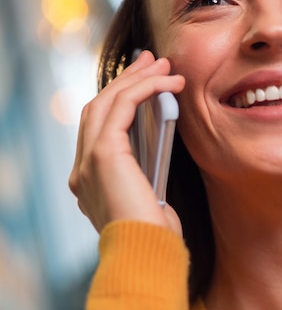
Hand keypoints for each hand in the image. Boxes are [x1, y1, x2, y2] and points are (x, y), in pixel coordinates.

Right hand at [68, 51, 185, 235]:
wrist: (148, 255)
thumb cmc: (155, 234)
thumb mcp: (150, 194)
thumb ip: (145, 168)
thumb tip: (159, 140)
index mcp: (91, 179)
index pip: (101, 126)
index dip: (121, 98)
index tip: (145, 78)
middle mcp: (82, 168)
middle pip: (99, 107)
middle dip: (126, 79)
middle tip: (151, 59)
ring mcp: (87, 162)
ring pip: (106, 103)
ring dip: (136, 79)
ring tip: (162, 64)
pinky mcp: (103, 156)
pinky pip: (120, 109)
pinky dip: (142, 90)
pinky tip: (165, 82)